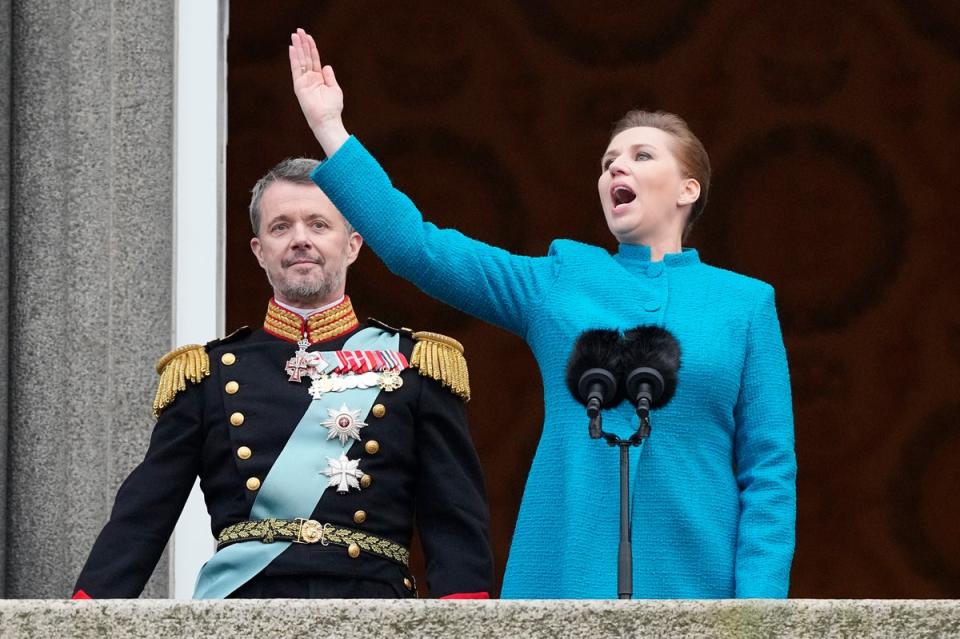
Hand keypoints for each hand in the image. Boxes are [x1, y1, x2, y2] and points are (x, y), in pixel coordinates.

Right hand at [289, 28, 348, 155]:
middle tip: (299, 30)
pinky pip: (296, 69)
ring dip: (298, 47)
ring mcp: (304, 82)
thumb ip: (329, 76)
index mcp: (318, 79)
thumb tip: (326, 65)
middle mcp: (310, 79)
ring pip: (300, 61)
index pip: (314, 60)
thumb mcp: (334, 88)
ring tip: (295, 35)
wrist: (328, 120)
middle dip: (302, 44)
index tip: (309, 36)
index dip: (312, 48)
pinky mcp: (299, 86)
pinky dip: (294, 58)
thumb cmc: (332, 108)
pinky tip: (292, 48)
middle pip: (306, 57)